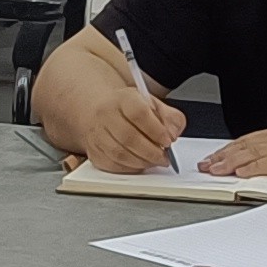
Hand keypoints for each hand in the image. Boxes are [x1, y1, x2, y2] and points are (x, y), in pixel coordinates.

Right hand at [68, 81, 188, 175]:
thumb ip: (170, 118)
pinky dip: (130, 168)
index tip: (168, 140)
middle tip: (164, 157)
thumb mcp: (154, 105)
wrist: (103, 112)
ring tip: (154, 160)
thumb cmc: (130, 110)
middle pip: (128, 137)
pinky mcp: (94, 151)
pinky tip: (140, 163)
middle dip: (152, 152)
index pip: (138, 113)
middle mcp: (105, 114)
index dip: (156, 130)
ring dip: (142, 162)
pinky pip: (113, 165)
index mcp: (123, 98)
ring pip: (119, 154)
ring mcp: (96, 134)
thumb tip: (172, 134)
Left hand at [206, 117, 266, 183]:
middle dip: (224, 154)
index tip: (219, 154)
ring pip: (254, 151)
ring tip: (214, 169)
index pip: (256, 138)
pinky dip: (252, 167)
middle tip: (206, 163)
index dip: (235, 146)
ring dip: (231, 161)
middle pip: (248, 143)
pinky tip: (240, 172)